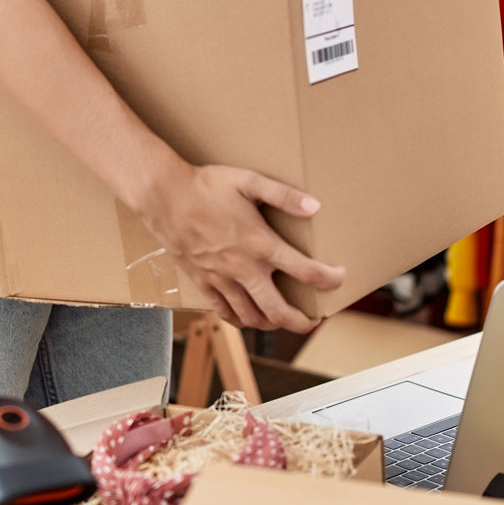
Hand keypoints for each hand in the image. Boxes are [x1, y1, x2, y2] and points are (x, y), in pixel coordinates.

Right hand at [143, 162, 344, 334]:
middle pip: (279, 310)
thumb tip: (314, 206)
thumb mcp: (248, 181)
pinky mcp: (202, 281)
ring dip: (272, 324)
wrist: (164, 196)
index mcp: (259, 243)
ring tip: (283, 320)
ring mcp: (221, 278)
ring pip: (251, 316)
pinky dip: (239, 320)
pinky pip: (223, 311)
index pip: (304, 271)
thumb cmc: (206, 185)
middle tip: (314, 322)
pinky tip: (247, 318)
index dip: (328, 279)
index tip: (339, 278)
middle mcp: (243, 268)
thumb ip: (283, 195)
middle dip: (301, 321)